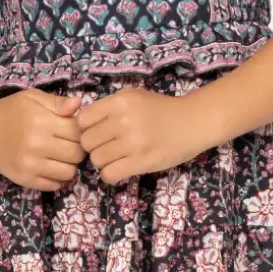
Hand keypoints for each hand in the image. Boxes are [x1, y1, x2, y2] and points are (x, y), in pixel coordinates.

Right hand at [0, 88, 86, 190]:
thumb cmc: (10, 111)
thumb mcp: (33, 98)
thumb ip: (57, 102)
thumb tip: (79, 103)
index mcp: (41, 122)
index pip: (78, 133)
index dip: (80, 131)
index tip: (74, 130)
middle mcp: (37, 145)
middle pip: (77, 155)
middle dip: (78, 149)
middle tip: (68, 144)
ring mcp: (30, 165)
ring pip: (68, 173)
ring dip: (69, 165)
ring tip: (60, 156)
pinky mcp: (24, 179)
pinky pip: (53, 185)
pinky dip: (56, 178)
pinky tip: (50, 166)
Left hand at [77, 88, 208, 183]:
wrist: (192, 123)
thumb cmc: (160, 110)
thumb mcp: (132, 97)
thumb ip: (108, 107)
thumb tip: (80, 123)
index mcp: (119, 102)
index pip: (83, 120)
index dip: (86, 128)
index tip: (97, 132)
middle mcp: (123, 121)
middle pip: (87, 142)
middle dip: (94, 146)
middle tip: (108, 146)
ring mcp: (133, 143)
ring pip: (96, 160)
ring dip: (103, 161)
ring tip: (116, 157)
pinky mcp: (141, 162)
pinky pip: (109, 174)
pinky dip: (110, 174)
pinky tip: (120, 168)